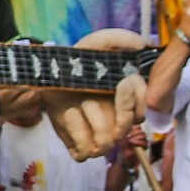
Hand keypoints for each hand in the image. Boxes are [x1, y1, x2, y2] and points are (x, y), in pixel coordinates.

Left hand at [16, 30, 150, 161]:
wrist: (46, 75)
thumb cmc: (77, 61)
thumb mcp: (97, 42)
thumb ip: (120, 38)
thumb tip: (141, 44)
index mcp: (126, 102)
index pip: (143, 112)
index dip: (136, 102)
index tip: (123, 84)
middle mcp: (115, 121)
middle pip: (126, 129)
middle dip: (114, 111)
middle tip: (97, 94)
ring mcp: (96, 134)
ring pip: (107, 143)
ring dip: (93, 121)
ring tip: (79, 103)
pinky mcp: (77, 143)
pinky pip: (83, 152)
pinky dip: (76, 133)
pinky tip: (69, 113)